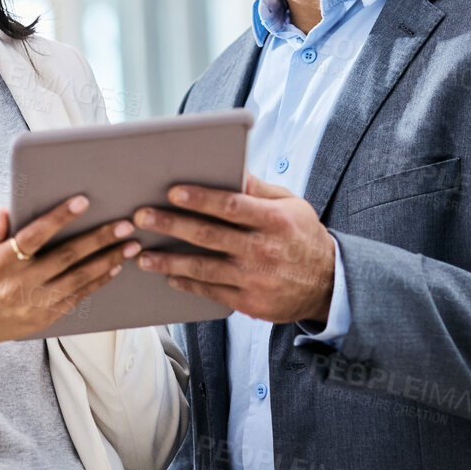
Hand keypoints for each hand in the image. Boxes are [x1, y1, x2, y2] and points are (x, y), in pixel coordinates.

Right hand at [0, 197, 141, 347]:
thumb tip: (3, 210)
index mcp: (0, 262)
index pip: (33, 236)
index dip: (58, 218)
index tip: (82, 202)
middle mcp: (20, 283)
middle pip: (66, 257)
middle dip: (99, 239)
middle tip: (125, 225)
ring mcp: (35, 303)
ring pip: (78, 278)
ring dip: (108, 261)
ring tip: (130, 245)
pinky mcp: (45, 317)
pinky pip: (77, 297)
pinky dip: (97, 282)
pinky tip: (114, 268)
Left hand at [134, 173, 335, 322]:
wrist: (329, 284)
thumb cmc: (303, 236)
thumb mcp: (291, 205)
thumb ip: (258, 189)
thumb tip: (232, 166)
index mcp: (275, 220)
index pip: (232, 206)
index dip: (201, 199)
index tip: (173, 191)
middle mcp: (264, 250)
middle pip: (210, 236)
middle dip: (172, 225)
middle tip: (141, 217)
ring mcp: (256, 280)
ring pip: (204, 268)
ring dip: (169, 260)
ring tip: (142, 254)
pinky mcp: (251, 303)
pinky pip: (212, 292)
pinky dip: (188, 283)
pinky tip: (168, 274)